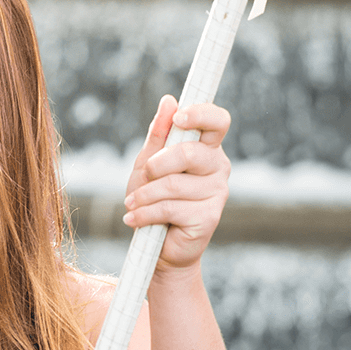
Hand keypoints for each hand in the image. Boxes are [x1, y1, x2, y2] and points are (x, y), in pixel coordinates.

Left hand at [123, 95, 230, 279]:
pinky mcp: (209, 217)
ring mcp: (217, 192)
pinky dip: (145, 213)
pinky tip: (134, 219)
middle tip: (143, 176)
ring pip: (174, 184)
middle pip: (189, 152)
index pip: (218, 121)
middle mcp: (218, 167)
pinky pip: (171, 208)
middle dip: (156, 165)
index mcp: (207, 149)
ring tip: (132, 204)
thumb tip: (168, 100)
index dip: (201, 114)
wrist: (157, 248)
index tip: (179, 117)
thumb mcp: (147, 166)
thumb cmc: (153, 202)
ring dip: (144, 195)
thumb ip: (157, 136)